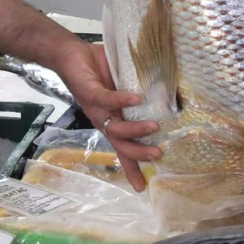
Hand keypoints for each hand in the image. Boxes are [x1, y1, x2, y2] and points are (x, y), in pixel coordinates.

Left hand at [49, 41, 160, 191]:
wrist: (70, 55)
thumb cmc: (98, 70)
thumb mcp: (123, 85)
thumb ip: (142, 92)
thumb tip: (173, 94)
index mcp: (112, 121)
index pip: (122, 149)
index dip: (131, 168)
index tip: (142, 188)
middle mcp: (104, 119)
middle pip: (121, 145)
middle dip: (138, 154)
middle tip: (158, 154)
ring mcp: (96, 108)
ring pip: (115, 127)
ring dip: (135, 130)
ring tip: (154, 126)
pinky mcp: (90, 93)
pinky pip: (107, 100)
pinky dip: (122, 101)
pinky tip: (136, 99)